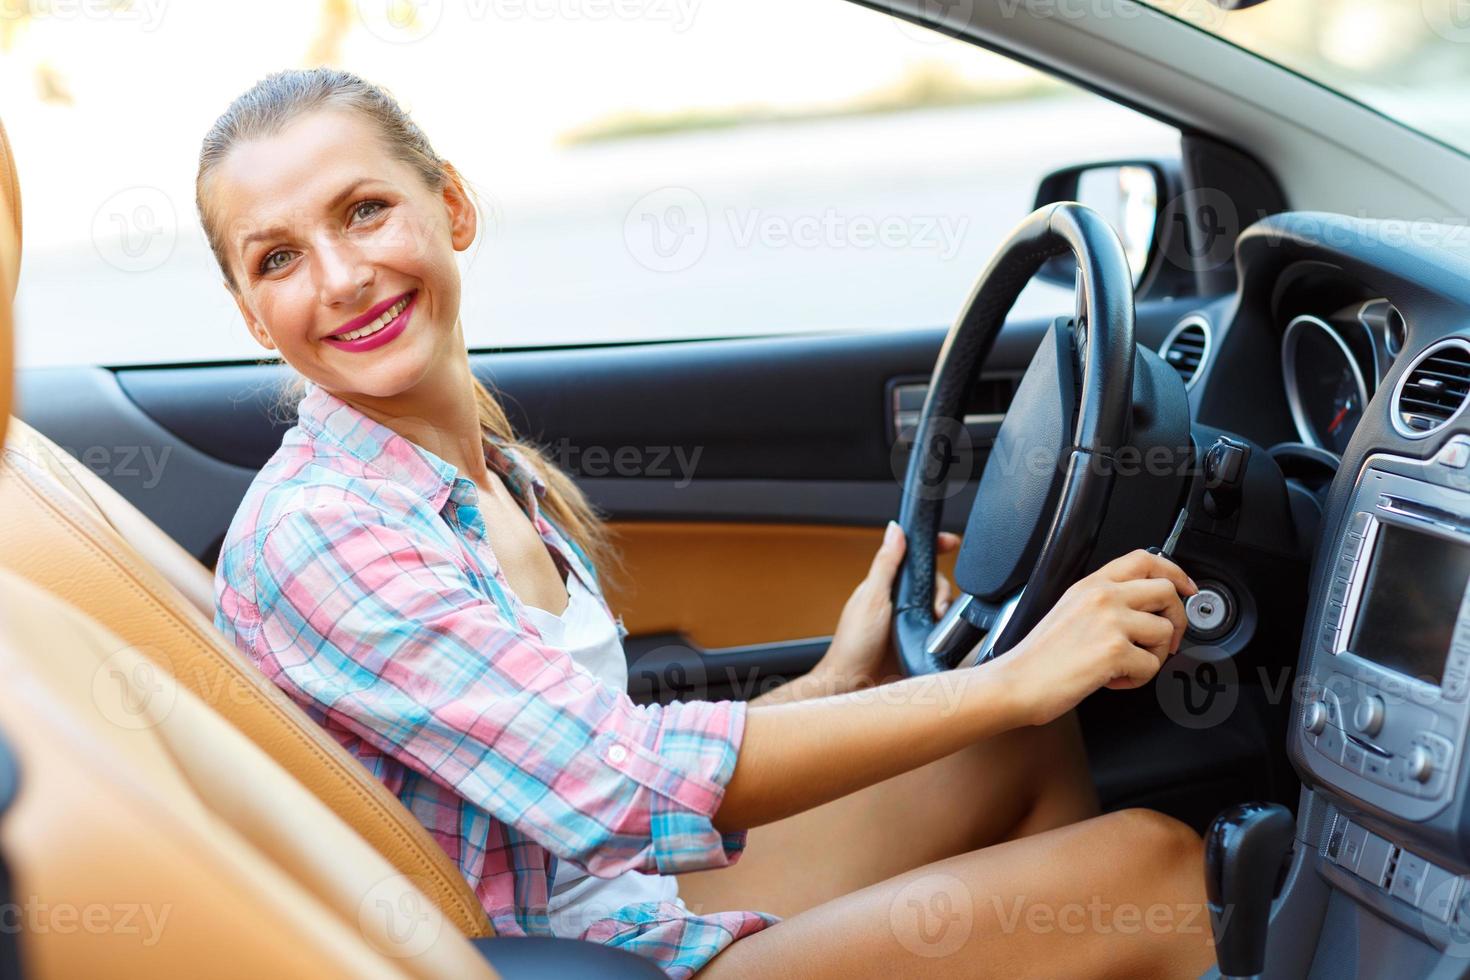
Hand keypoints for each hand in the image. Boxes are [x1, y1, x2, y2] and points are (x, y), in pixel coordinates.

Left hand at [814, 521, 961, 693]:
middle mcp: (901, 601)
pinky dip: (946, 631)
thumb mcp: (872, 597)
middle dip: (941, 589)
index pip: (915, 557)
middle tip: (934, 606)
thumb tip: (895, 529)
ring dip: (945, 611)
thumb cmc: (854, 644)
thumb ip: (885, 563)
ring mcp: (911, 621)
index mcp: (887, 585)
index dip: (935, 546)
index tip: (951, 542)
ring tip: (934, 623)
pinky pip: (943, 630)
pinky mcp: (921, 642)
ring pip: (942, 604)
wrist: (854, 684)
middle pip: (934, 581)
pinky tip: (940, 637)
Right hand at [989, 549, 1197, 727]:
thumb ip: (1104, 601)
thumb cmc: (1039, 656)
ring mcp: (1110, 621)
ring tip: (1126, 665)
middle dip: (1176, 620)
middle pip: (1167, 591)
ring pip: (1165, 631)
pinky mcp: (1115, 651)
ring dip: (1154, 656)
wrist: (1017, 682)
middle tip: (1165, 641)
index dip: (1175, 572)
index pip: (1146, 559)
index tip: (1186, 588)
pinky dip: (1137, 680)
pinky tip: (1113, 679)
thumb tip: (1145, 609)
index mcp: (1091, 584)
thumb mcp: (1070, 610)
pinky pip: (1152, 666)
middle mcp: (1103, 596)